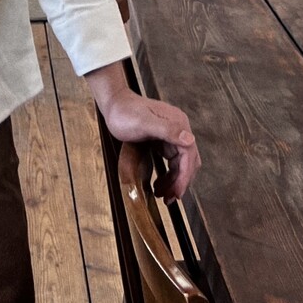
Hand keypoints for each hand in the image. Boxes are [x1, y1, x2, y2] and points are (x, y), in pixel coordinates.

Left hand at [102, 87, 200, 202]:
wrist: (113, 104)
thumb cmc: (124, 111)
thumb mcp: (143, 122)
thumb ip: (167, 130)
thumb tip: (190, 140)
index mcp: (178, 123)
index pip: (189, 154)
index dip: (184, 176)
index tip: (177, 192)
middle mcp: (178, 128)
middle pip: (187, 161)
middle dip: (180, 182)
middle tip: (170, 199)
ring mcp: (171, 134)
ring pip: (180, 164)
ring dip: (174, 181)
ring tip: (164, 196)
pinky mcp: (162, 140)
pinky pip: (171, 162)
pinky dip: (168, 175)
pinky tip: (160, 185)